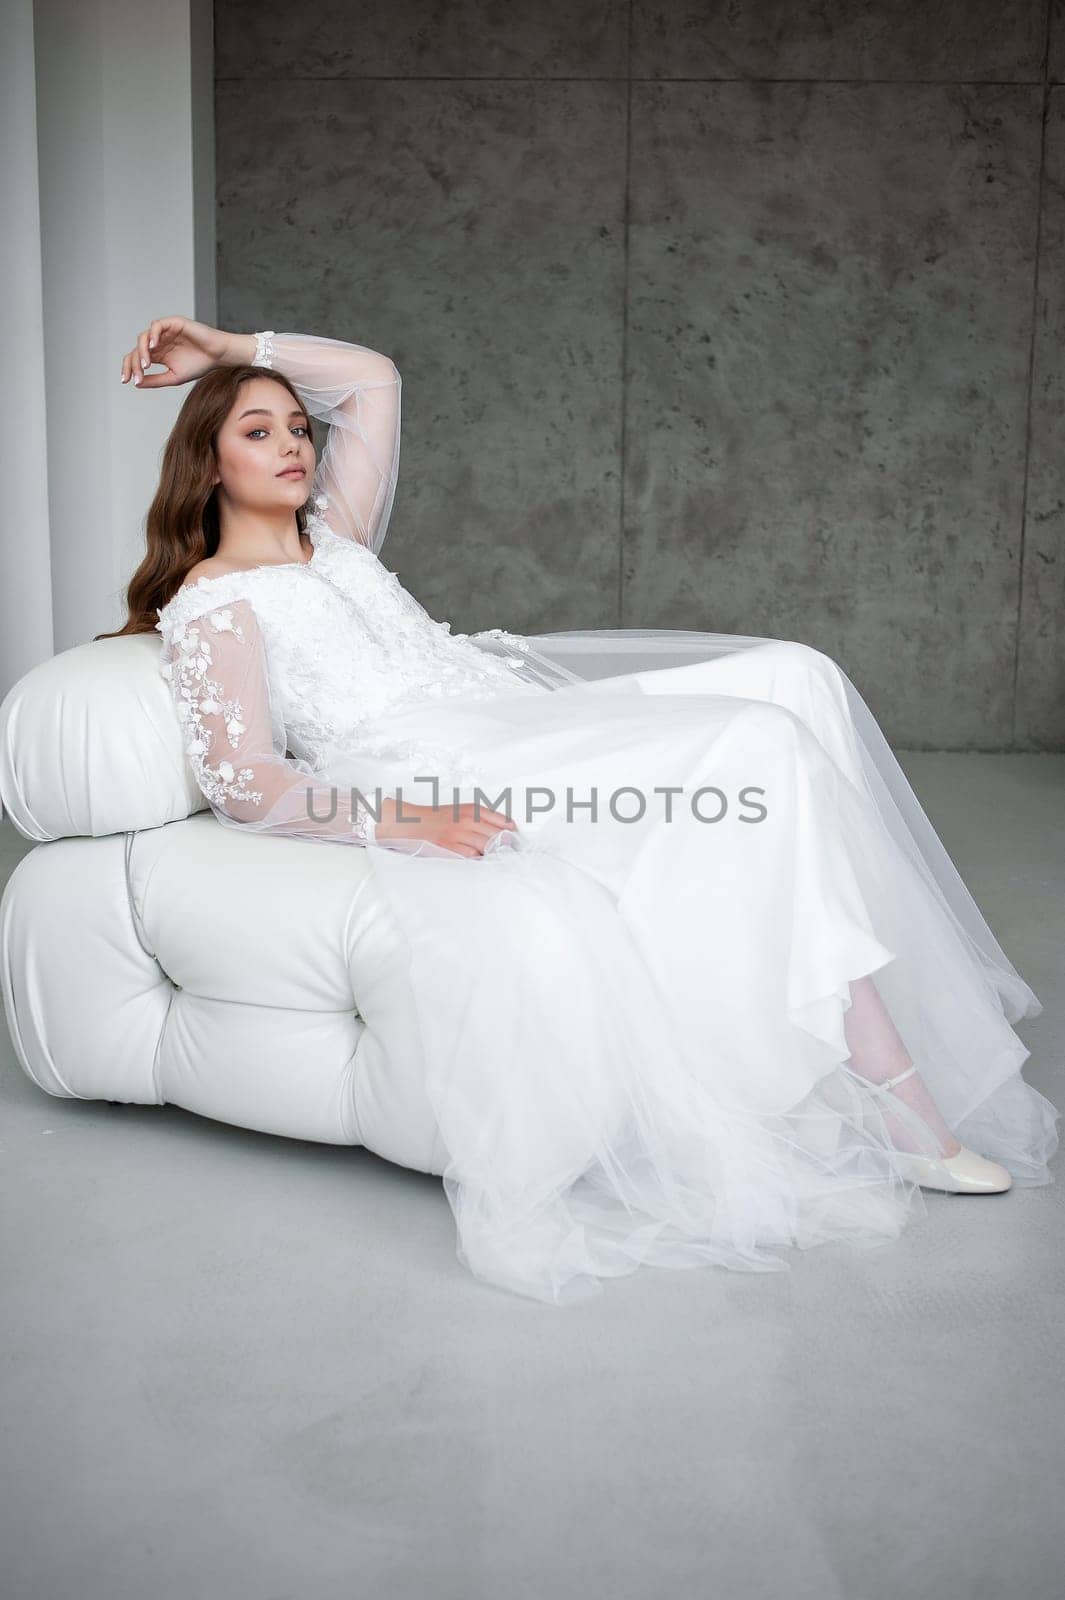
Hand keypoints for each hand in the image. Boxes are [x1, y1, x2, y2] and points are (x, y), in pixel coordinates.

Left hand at [120, 316, 230, 387]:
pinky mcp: (172, 323)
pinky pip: (156, 326)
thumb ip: (155, 380)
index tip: (126, 381)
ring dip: (142, 351)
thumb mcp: (174, 377)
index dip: (129, 368)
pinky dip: (152, 335)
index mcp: (158, 355)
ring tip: (146, 364)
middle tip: (138, 375)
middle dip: (134, 363)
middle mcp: (158, 342)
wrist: (217, 356)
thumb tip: (137, 383)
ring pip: (143, 338)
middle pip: (136, 350)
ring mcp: (164, 332)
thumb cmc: (199, 365)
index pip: (136, 359)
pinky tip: (153, 346)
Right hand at [376, 797, 519, 857]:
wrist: (416, 822)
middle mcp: (468, 820)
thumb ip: (484, 818)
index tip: (517, 841)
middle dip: (507, 846)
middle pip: (498, 835)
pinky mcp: (449, 846)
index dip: (513, 833)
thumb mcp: (464, 811)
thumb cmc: (442, 818)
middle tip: (512, 854)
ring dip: (494, 854)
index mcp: (474, 810)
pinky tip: (479, 860)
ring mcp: (459, 834)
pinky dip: (478, 859)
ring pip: (486, 846)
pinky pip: (471, 856)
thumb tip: (508, 830)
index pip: (503, 822)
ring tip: (498, 859)